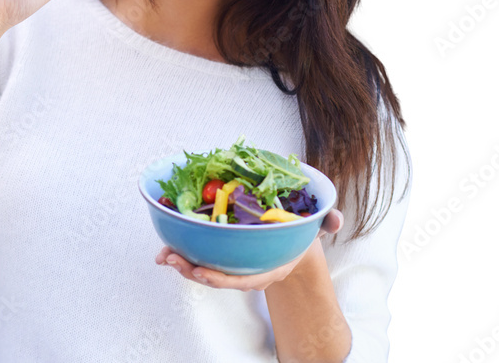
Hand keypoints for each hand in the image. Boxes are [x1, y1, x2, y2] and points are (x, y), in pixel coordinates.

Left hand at [155, 209, 343, 291]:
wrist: (291, 244)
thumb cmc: (300, 234)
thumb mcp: (315, 228)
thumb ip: (326, 223)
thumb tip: (336, 218)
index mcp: (269, 267)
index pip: (243, 279)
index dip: (221, 279)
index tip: (200, 272)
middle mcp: (247, 270)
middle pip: (216, 277)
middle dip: (191, 271)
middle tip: (170, 259)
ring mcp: (233, 264)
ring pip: (203, 268)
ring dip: (181, 262)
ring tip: (162, 255)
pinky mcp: (221, 254)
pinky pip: (200, 256)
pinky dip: (182, 251)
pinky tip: (165, 246)